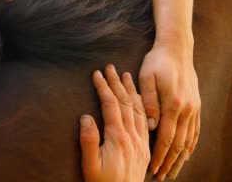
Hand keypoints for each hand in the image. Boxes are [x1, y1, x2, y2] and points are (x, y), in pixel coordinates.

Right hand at [80, 64, 149, 181]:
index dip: (104, 87)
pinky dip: (142, 105)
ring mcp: (141, 141)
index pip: (111, 105)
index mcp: (117, 137)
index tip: (97, 73)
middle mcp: (132, 136)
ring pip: (137, 108)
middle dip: (116, 82)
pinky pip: (145, 120)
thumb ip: (88, 140)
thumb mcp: (89, 165)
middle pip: (125, 102)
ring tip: (126, 75)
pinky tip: (139, 98)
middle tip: (111, 66)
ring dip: (131, 90)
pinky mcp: (145, 147)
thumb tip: (86, 117)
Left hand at [139, 41, 200, 180]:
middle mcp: (187, 109)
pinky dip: (192, 145)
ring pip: (189, 139)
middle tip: (161, 177)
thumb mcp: (146, 78)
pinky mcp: (197, 104)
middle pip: (179, 143)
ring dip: (181, 158)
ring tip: (173, 172)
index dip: (159, 156)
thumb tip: (151, 126)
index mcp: (173, 104)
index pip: (166, 137)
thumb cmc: (156, 61)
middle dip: (170, 162)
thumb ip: (148, 102)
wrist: (177, 47)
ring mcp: (194, 107)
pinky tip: (187, 154)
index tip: (152, 169)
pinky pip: (196, 130)